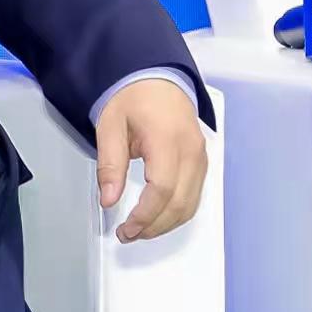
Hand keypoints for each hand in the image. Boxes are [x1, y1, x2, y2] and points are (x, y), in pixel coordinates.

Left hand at [95, 75, 207, 244]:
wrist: (156, 76)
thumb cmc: (132, 98)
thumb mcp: (110, 126)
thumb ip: (110, 165)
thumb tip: (109, 200)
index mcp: (167, 139)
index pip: (161, 189)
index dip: (144, 216)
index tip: (125, 229)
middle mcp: (191, 150)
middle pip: (180, 203)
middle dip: (154, 226)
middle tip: (128, 234)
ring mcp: (201, 156)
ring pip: (191, 203)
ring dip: (167, 223)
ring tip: (140, 229)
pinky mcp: (202, 160)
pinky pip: (195, 194)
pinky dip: (178, 211)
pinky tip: (158, 216)